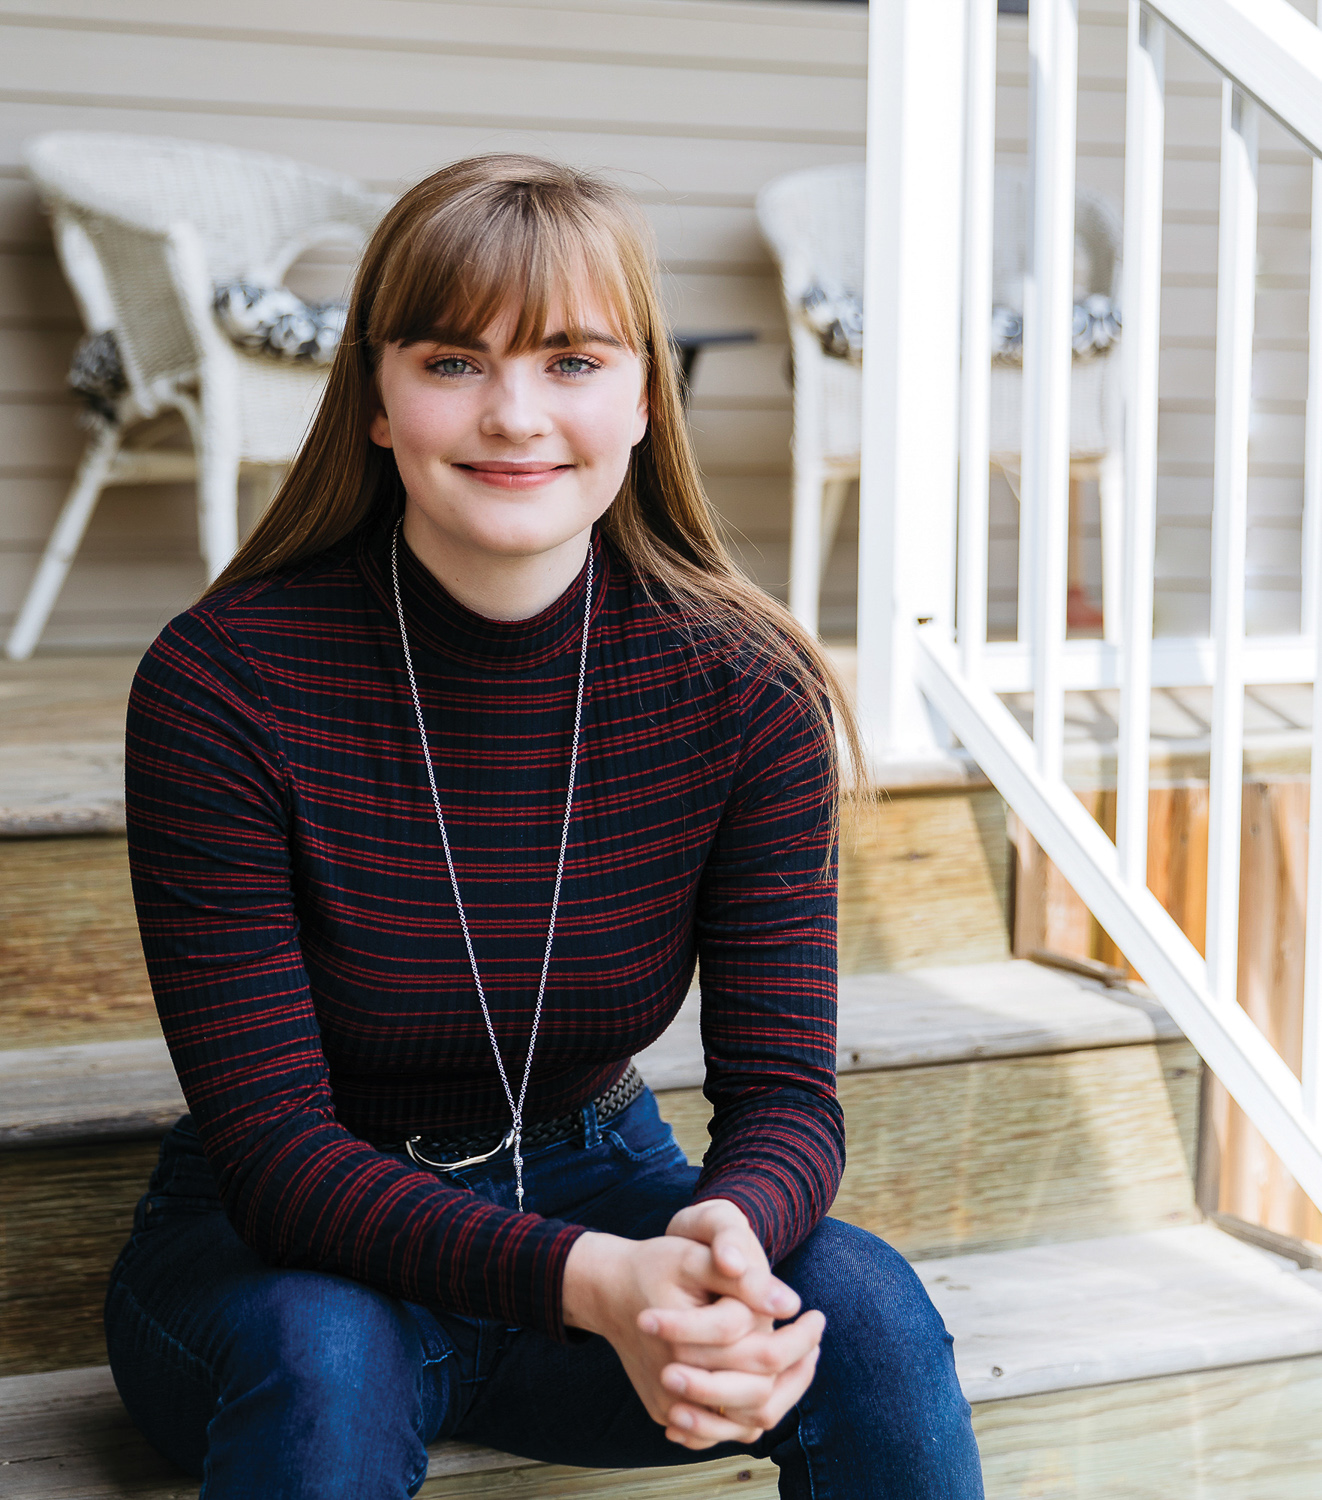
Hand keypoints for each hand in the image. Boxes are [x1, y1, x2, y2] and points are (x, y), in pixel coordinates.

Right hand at [561, 1212, 823, 1449]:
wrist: (608, 1290)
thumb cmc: (654, 1265)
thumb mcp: (694, 1256)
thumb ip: (742, 1279)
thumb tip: (790, 1303)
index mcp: (689, 1345)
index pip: (764, 1356)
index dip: (800, 1337)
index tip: (818, 1315)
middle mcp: (678, 1385)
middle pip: (759, 1397)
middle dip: (796, 1367)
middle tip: (815, 1334)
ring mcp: (671, 1408)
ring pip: (744, 1424)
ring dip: (779, 1395)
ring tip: (800, 1359)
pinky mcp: (668, 1415)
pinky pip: (722, 1430)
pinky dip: (749, 1412)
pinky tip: (767, 1378)